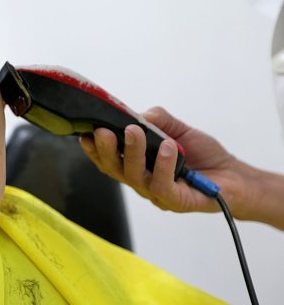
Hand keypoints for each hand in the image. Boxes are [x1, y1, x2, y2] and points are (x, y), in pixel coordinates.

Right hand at [79, 106, 246, 215]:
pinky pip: (163, 186)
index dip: (93, 149)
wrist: (233, 176)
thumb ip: (156, 120)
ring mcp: (156, 194)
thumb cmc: (202, 154)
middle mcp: (141, 181)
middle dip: (106, 149)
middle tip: (102, 130)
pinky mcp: (176, 201)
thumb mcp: (177, 129)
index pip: (107, 159)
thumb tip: (136, 115)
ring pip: (135, 176)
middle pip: (114, 169)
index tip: (84, 132)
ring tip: (135, 131)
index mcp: (135, 165)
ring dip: (132, 152)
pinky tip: (168, 148)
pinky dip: (163, 165)